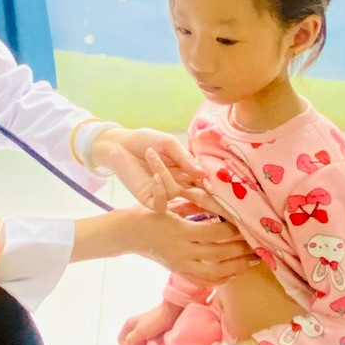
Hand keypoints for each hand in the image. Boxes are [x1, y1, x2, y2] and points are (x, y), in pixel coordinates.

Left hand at [92, 127, 213, 211]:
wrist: (119, 143)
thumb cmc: (146, 141)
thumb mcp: (169, 144)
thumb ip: (186, 159)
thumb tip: (204, 174)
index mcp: (187, 171)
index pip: (206, 182)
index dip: (215, 185)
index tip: (225, 185)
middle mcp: (179, 184)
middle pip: (198, 196)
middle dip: (207, 198)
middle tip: (213, 195)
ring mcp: (164, 192)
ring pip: (176, 192)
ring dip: (164, 172)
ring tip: (151, 153)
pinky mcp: (148, 199)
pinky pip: (161, 203)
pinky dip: (160, 190)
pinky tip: (154, 176)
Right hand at [117, 302, 182, 344]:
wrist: (171, 314)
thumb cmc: (154, 321)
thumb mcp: (140, 331)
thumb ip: (131, 340)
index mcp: (129, 324)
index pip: (120, 339)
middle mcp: (134, 326)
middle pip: (129, 342)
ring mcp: (142, 329)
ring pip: (137, 343)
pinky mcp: (150, 332)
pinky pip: (145, 342)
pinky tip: (153, 344)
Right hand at [124, 206, 256, 287]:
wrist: (127, 234)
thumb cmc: (148, 213)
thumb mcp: (168, 202)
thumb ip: (193, 201)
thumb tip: (219, 197)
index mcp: (180, 231)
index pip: (215, 233)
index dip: (234, 230)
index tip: (248, 223)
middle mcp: (182, 251)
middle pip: (219, 254)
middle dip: (242, 250)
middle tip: (260, 243)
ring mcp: (180, 265)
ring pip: (214, 273)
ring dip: (237, 268)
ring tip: (254, 260)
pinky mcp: (179, 272)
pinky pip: (203, 281)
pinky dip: (222, 279)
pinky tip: (235, 273)